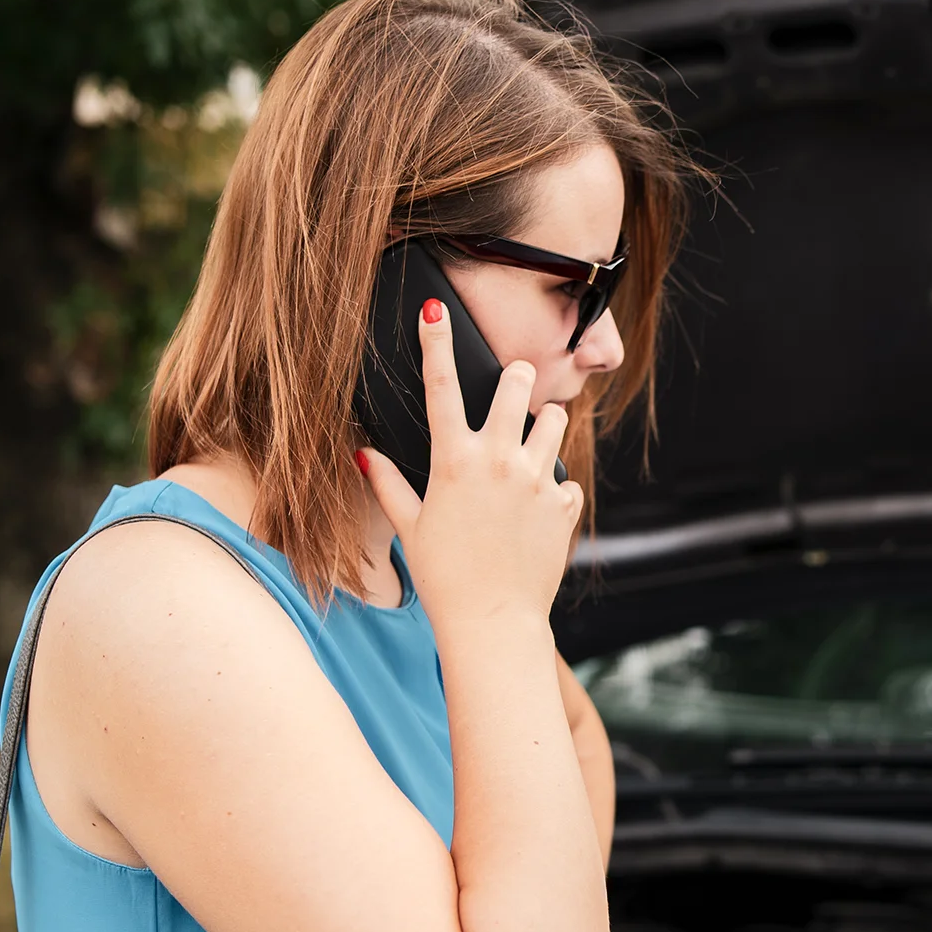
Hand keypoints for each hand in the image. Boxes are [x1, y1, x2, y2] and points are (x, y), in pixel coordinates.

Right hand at [358, 297, 581, 628]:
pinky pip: (568, 479)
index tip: (435, 310)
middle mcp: (500, 461)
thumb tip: (362, 453)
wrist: (493, 621)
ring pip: (556, 420)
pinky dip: (556, 489)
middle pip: (519, 384)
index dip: (435, 343)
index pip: (442, 387)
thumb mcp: (410, 527)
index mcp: (454, 460)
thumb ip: (389, 485)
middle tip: (515, 387)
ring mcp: (538, 481)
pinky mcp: (565, 505)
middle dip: (518, 378)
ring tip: (532, 450)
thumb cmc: (444, 576)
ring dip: (546, 426)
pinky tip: (538, 513)